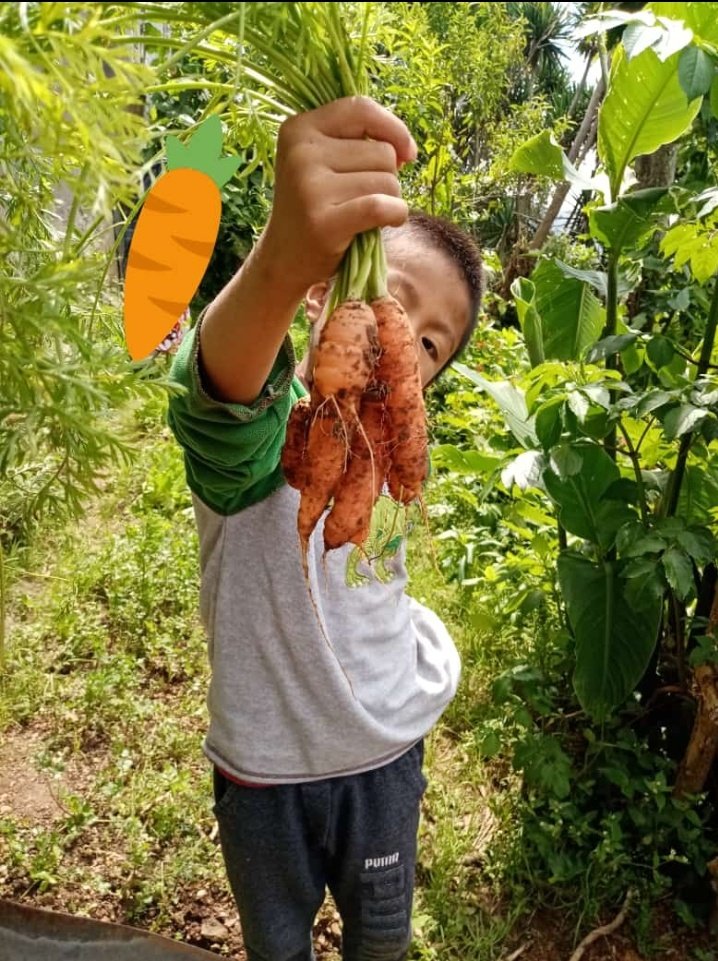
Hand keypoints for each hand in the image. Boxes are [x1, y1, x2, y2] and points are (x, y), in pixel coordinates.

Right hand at [259, 96, 416, 296]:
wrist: (284, 258)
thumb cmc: (316, 206)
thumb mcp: (324, 162)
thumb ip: (360, 142)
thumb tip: (407, 151)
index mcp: (299, 129)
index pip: (360, 108)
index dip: (394, 129)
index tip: (407, 155)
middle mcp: (300, 153)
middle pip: (381, 152)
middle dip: (386, 177)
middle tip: (361, 198)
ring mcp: (309, 187)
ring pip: (387, 180)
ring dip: (389, 200)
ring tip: (362, 214)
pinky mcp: (324, 222)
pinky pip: (381, 206)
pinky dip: (395, 214)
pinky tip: (387, 222)